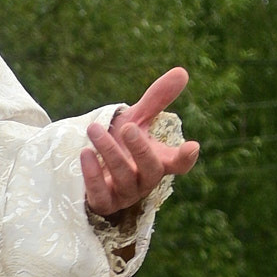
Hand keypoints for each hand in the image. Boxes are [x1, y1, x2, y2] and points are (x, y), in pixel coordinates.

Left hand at [81, 67, 199, 216]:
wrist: (90, 167)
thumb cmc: (120, 143)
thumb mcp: (137, 120)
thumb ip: (157, 99)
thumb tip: (181, 72)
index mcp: (159, 161)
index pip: (179, 164)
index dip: (186, 158)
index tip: (192, 147)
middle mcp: (146, 180)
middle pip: (150, 168)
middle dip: (139, 148)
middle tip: (127, 127)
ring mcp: (125, 195)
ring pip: (122, 176)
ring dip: (108, 151)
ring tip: (94, 129)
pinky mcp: (104, 204)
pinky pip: (100, 194)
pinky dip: (92, 174)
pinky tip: (84, 154)